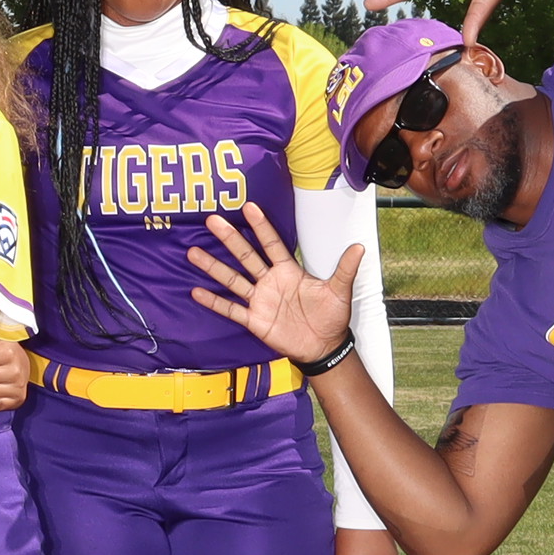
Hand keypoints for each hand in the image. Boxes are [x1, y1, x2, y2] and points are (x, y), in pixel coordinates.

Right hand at [188, 200, 353, 367]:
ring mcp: (260, 300)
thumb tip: (359, 247)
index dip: (261, 226)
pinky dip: (214, 301)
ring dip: (214, 267)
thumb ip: (345, 269)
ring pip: (233, 279)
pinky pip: (231, 309)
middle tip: (213, 220)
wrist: (324, 347)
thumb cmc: (331, 317)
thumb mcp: (339, 292)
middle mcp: (270, 281)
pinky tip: (197, 291)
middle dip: (230, 238)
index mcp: (288, 270)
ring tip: (194, 253)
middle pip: (246, 256)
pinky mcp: (254, 320)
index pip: (272, 243)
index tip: (249, 207)